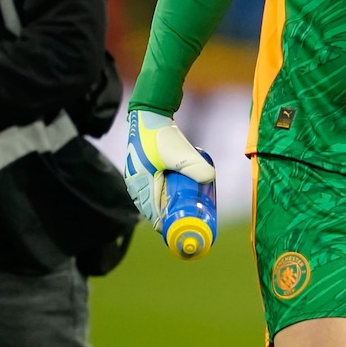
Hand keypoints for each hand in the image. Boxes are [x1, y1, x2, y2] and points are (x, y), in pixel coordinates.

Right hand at [123, 109, 215, 225]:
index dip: (167, 227)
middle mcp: (136, 185)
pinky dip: (163, 197)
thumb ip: (198, 166)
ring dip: (166, 208)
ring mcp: (137, 178)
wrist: (150, 115)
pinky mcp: (143, 170)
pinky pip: (152, 190)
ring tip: (185, 213)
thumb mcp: (181, 153)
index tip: (183, 231)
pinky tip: (176, 198)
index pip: (153, 216)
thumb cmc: (161, 136)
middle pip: (153, 210)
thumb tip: (210, 180)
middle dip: (169, 219)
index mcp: (141, 187)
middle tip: (189, 223)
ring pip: (152, 201)